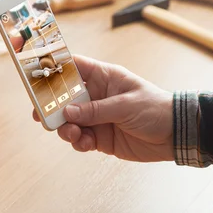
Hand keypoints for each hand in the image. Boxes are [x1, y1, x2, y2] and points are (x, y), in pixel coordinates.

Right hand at [33, 55, 172, 161]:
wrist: (176, 135)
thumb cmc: (155, 109)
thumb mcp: (125, 105)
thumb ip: (95, 110)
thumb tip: (67, 112)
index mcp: (103, 78)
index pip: (73, 68)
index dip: (53, 71)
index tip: (36, 78)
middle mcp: (95, 96)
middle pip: (63, 98)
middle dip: (51, 108)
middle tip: (40, 116)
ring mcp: (96, 117)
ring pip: (68, 121)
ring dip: (65, 129)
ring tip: (72, 134)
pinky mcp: (99, 137)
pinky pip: (79, 139)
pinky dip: (78, 142)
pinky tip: (86, 144)